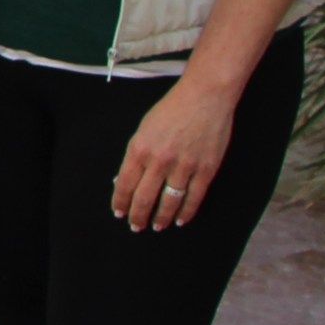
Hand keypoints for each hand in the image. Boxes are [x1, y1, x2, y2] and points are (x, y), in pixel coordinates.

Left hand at [112, 74, 234, 229]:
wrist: (204, 97)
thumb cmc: (171, 110)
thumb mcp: (144, 129)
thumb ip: (136, 155)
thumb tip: (126, 180)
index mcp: (139, 149)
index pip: (125, 185)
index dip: (121, 203)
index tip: (119, 213)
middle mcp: (160, 161)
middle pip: (144, 198)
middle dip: (138, 216)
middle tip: (136, 226)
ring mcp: (184, 167)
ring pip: (169, 202)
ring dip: (161, 218)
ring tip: (157, 226)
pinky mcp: (206, 170)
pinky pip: (194, 198)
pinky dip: (186, 213)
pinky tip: (180, 220)